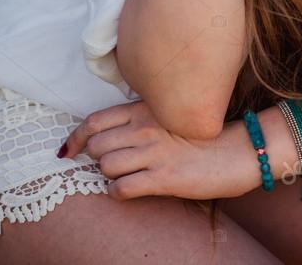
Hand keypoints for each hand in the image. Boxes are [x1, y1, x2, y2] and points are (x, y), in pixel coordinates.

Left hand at [59, 99, 253, 201]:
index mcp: (145, 109)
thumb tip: (105, 132)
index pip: (95, 121)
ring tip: (123, 175)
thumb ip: (138, 117)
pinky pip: (122, 188)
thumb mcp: (167, 115)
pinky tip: (129, 189)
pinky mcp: (163, 177)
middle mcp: (146, 127)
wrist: (232, 152)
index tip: (69, 150)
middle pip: (97, 146)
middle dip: (96, 159)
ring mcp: (154, 152)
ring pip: (106, 167)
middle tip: (110, 164)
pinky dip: (118, 192)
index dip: (76, 138)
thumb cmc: (198, 135)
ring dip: (108, 176)